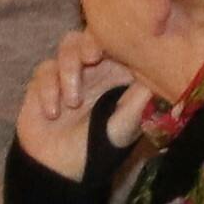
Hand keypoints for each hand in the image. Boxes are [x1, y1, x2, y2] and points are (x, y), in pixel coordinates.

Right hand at [15, 30, 142, 177]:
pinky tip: (54, 112)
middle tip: (90, 59)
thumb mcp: (126, 124)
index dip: (118, 37)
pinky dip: (48, 89)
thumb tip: (159, 73)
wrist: (61, 169)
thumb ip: (139, 99)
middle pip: (92, 34)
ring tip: (72, 103)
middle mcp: (98, 67)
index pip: (122, 41)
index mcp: (122, 71)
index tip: (113, 50)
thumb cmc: (102, 145)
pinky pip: (44, 70)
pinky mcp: (45, 82)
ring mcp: (71, 72)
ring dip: (69, 70)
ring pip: (68, 45)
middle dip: (89, 42)